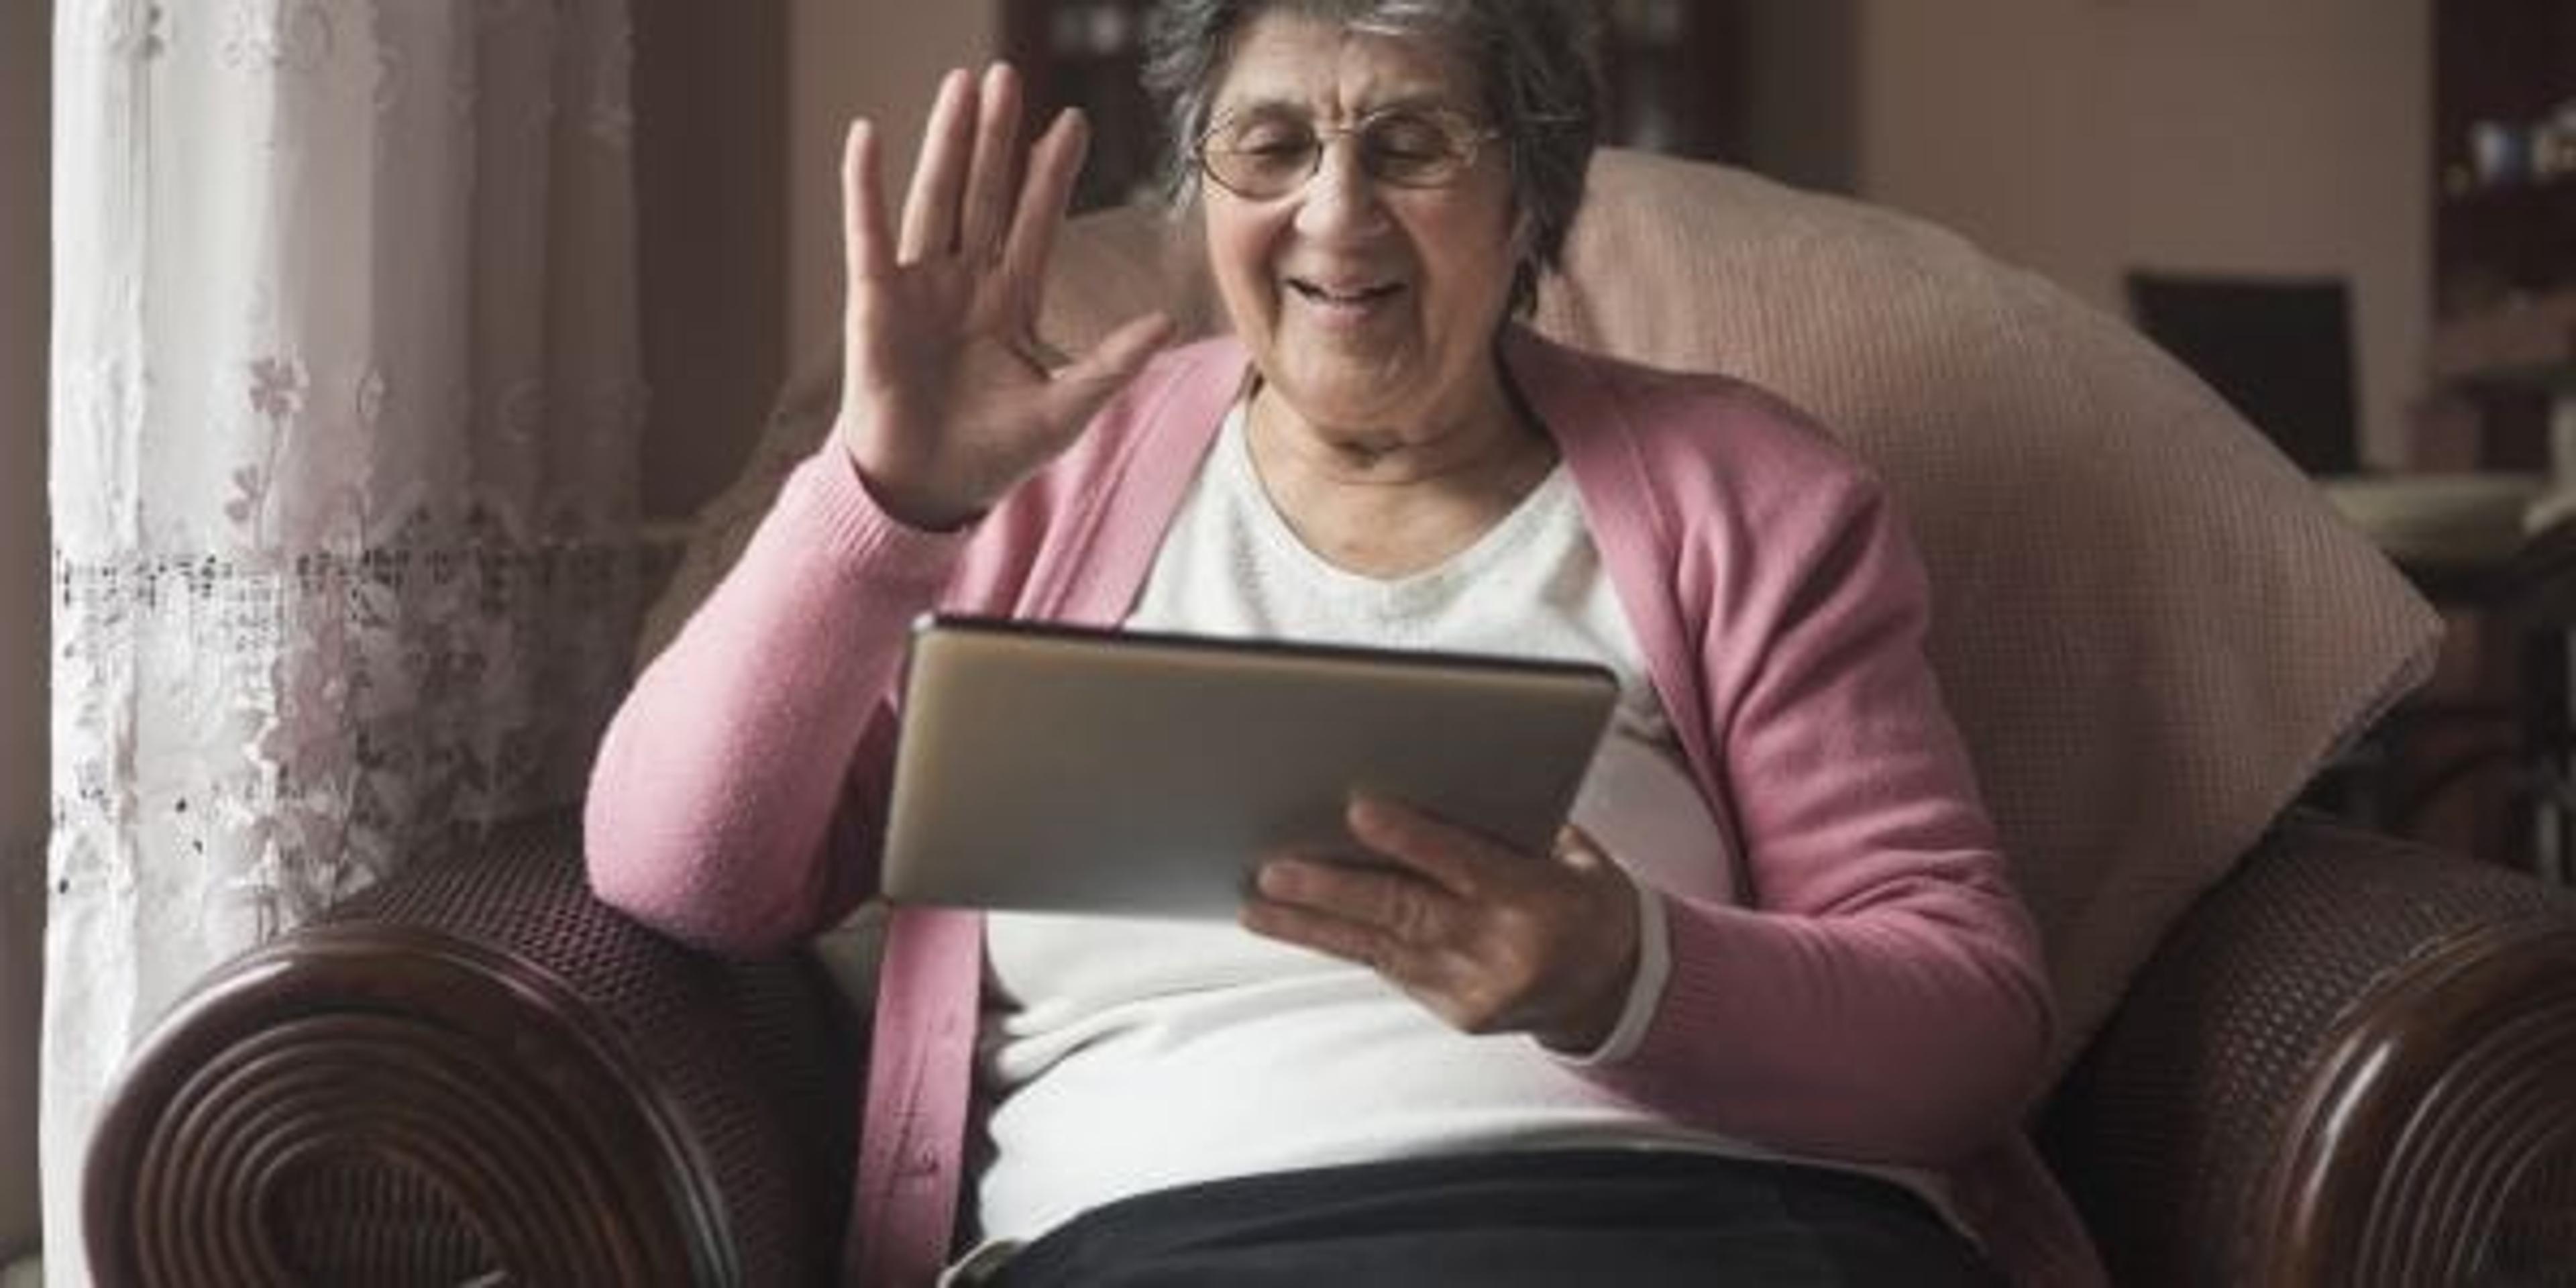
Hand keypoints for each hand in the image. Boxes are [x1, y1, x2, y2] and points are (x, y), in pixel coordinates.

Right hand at [837, 64, 1174, 529]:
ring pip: (937, 198)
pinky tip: (868, 136)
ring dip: (947, 143)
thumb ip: (1112, 363)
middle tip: (1010, 75)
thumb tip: (1167, 323)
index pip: (1035, 222)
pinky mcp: (875, 300)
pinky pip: (869, 232)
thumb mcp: (1066, 409)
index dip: (1051, 173)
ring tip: (960, 85)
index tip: (1071, 122)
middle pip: (986, 194)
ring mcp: (919, 286)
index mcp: (1010, 301)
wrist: (929, 490)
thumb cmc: (993, 455)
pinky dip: (865, 185)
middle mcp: (965, 283)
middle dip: (999, 137)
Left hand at [1242, 795, 1642, 1052]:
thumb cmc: (1586, 900)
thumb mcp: (1572, 856)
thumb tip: (1436, 781)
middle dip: (1333, 890)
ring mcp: (1475, 989)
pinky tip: (1298, 925)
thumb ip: (1512, 827)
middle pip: (1405, 912)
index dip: (1409, 837)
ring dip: (1313, 925)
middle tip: (1273, 869)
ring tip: (1258, 906)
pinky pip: (1389, 970)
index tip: (1357, 810)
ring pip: (1380, 949)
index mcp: (1539, 899)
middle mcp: (1502, 949)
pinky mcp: (1455, 1012)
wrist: (1619, 987)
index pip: (1463, 862)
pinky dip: (1343, 945)